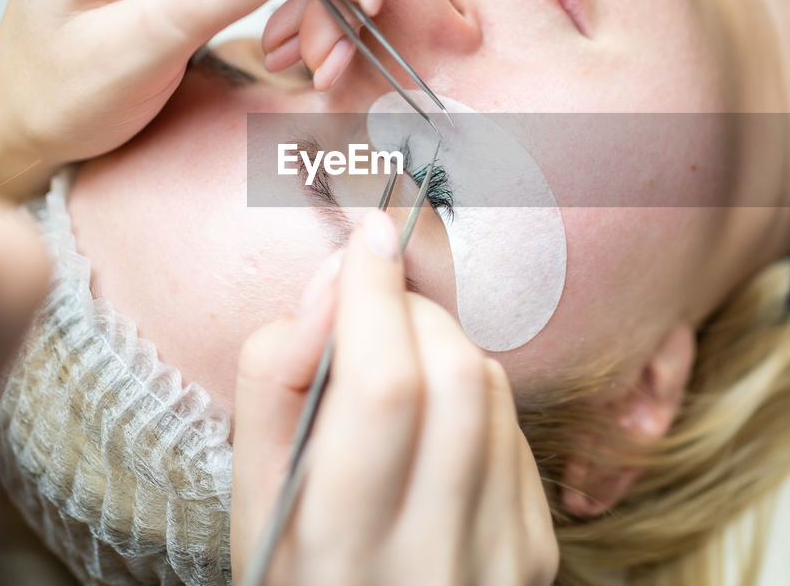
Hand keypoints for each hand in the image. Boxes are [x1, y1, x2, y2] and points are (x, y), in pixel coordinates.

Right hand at [232, 211, 558, 585]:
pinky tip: (436, 428)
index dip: (378, 294)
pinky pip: (516, 431)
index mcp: (339, 546)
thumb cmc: (299, 572)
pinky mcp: (537, 550)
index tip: (369, 237)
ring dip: (444, 348)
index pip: (384, 385)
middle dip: (412, 313)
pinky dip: (473, 400)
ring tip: (399, 372)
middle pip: (452, 375)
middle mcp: (432, 558)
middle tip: (373, 316)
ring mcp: (500, 557)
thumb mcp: (252, 495)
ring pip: (491, 391)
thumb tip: (332, 280)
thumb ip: (273, 381)